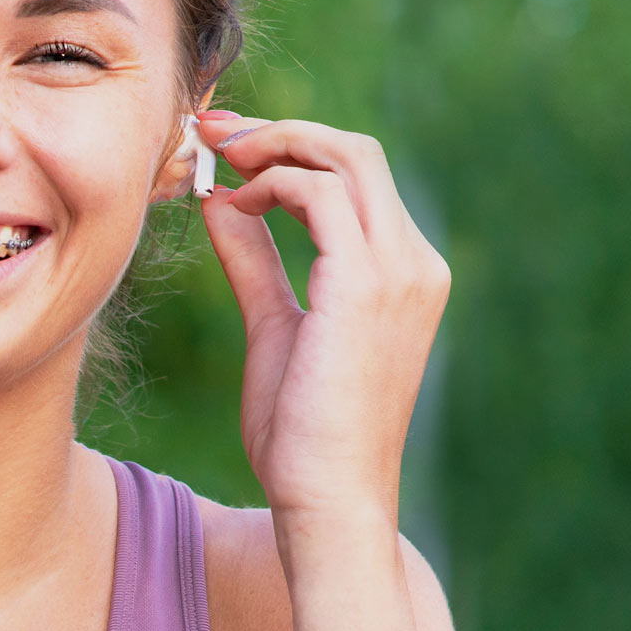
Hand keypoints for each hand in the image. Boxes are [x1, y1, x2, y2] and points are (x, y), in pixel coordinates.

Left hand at [195, 114, 450, 531]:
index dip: (292, 147)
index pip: (358, 177)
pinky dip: (271, 183)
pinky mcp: (367, 285)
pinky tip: (235, 204)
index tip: (228, 145)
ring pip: (344, 157)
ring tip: (217, 160)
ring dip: (272, 146)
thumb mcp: (274, 326)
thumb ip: (255, 262)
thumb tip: (222, 202)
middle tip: (214, 131)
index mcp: (405, 273)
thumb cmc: (302, 434)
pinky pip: (319, 194)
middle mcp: (416, 264)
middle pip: (356, 152)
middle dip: (281, 130)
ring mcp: (400, 271)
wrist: (326, 500)